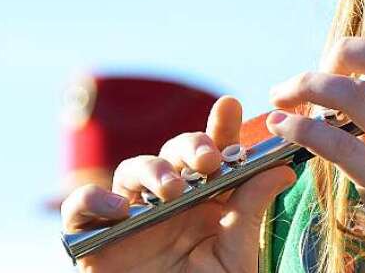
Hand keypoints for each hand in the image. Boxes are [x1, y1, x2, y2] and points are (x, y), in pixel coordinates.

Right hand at [61, 95, 295, 272]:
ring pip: (133, 168)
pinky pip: (81, 204)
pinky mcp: (93, 234)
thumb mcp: (233, 258)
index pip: (213, 152)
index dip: (220, 125)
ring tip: (171, 190)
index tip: (230, 106)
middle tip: (209, 160)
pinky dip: (95, 198)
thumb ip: (249, 214)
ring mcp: (130, 213)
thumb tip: (283, 170)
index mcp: (204, 199)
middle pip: (175, 151)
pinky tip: (119, 209)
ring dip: (153, 170)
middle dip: (192, 146)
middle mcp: (167, 199)